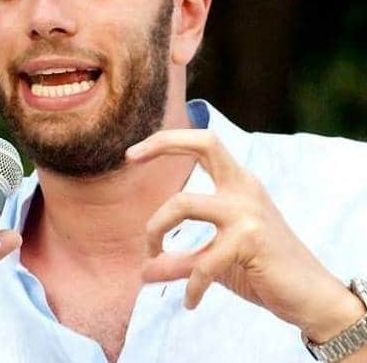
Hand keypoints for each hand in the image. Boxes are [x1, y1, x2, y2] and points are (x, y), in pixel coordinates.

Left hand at [127, 129, 364, 341]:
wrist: (311, 296)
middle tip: (129, 157)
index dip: (168, 140)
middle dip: (163, 143)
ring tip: (152, 257)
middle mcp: (244, 188)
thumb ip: (180, 261)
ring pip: (183, 203)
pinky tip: (190, 301)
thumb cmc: (262, 268)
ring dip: (155, 230)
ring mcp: (248, 212)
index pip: (204, 143)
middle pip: (204, 144)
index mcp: (238, 184)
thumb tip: (143, 271)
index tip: (133, 153)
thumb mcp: (215, 259)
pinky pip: (202, 262)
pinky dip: (191, 285)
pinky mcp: (251, 241)